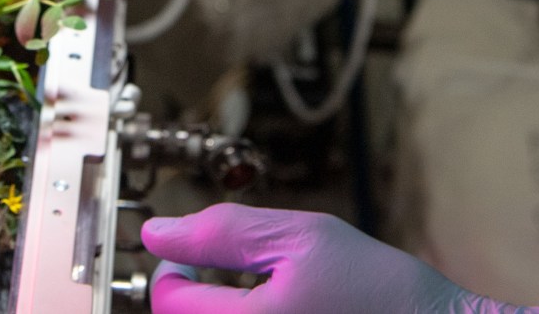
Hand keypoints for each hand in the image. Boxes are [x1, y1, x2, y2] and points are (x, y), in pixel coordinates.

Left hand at [141, 204, 538, 313]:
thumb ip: (223, 232)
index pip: (168, 302)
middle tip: (241, 277)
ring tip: (269, 300)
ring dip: (226, 313)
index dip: (176, 269)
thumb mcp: (302, 238)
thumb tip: (158, 232)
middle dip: (201, 297)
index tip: (199, 255)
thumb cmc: (380, 290)